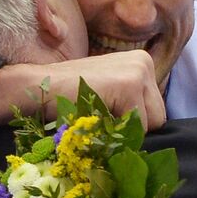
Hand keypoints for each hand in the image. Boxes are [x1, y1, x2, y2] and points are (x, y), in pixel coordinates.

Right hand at [0, 50, 165, 129]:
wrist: (37, 87)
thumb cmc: (69, 95)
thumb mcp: (108, 93)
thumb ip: (131, 104)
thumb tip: (155, 135)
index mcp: (142, 62)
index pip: (156, 110)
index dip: (131, 122)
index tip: (106, 113)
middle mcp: (144, 62)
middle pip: (159, 117)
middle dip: (132, 127)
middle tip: (101, 117)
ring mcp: (138, 71)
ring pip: (151, 124)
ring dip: (124, 130)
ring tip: (98, 114)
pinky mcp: (129, 85)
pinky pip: (136, 126)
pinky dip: (115, 131)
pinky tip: (94, 114)